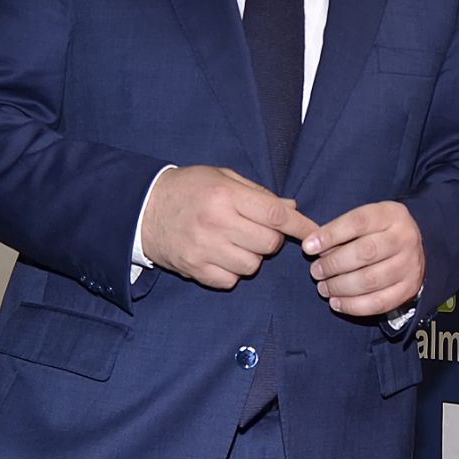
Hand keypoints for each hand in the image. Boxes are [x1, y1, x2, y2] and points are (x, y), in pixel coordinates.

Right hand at [141, 165, 313, 288]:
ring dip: (252, 257)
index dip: (300, 226)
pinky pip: (230, 280)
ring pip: (252, 266)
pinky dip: (232, 272)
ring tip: (235, 242)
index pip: (275, 215)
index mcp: (226, 196)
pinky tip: (221, 256)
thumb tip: (293, 209)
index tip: (316, 233)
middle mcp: (216, 223)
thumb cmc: (188, 189)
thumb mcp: (223, 178)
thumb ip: (259, 194)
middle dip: (271, 240)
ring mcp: (204, 249)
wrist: (142, 209)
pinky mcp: (193, 269)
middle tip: (256, 231)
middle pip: (269, 244)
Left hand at [303, 201, 424, 316]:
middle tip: (315, 271)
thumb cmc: (378, 233)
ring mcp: (410, 265)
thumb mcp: (365, 220)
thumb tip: (312, 246)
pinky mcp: (409, 289)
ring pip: (370, 280)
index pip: (358, 222)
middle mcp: (405, 238)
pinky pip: (378, 303)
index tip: (308, 247)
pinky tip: (336, 302)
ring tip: (324, 287)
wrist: (411, 250)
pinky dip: (353, 306)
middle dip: (334, 264)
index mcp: (392, 215)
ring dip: (340, 286)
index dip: (331, 235)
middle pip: (365, 252)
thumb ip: (341, 230)